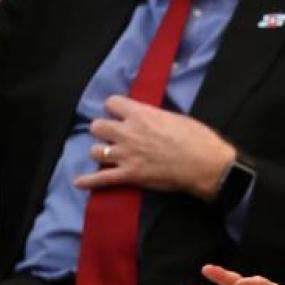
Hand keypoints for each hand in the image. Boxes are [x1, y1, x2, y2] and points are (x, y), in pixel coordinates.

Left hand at [74, 95, 234, 199]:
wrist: (205, 163)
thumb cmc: (197, 138)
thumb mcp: (175, 117)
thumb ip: (154, 117)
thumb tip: (148, 119)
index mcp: (141, 114)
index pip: (111, 102)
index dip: (115, 108)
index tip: (120, 114)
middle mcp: (127, 132)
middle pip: (97, 126)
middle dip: (103, 130)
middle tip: (112, 135)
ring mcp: (125, 154)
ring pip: (94, 150)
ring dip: (101, 152)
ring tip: (108, 155)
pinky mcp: (128, 175)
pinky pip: (101, 178)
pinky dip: (88, 181)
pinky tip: (79, 182)